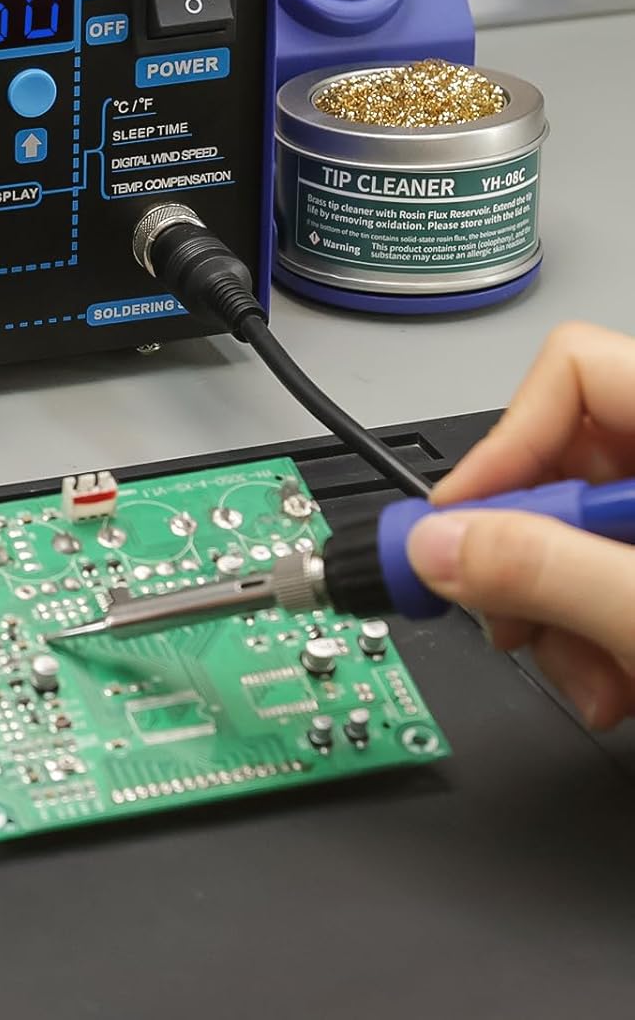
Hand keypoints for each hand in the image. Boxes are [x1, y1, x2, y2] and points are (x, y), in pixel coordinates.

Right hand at [407, 322, 634, 729]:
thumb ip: (547, 575)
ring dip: (556, 611)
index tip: (460, 527)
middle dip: (524, 555)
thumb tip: (436, 548)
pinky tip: (620, 681)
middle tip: (511, 618)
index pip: (572, 371)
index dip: (505, 446)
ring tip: (590, 676)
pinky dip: (597, 631)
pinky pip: (612, 572)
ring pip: (577, 530)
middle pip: (561, 461)